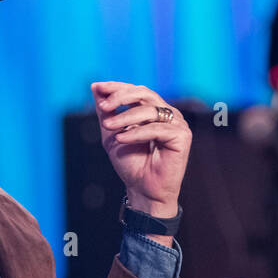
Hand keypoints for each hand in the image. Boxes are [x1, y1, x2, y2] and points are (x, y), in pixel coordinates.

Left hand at [91, 80, 190, 216]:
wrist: (142, 190)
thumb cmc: (130, 164)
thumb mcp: (112, 133)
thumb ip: (106, 111)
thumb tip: (96, 87)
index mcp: (153, 111)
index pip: (136, 91)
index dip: (117, 87)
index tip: (98, 87)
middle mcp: (167, 114)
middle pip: (145, 93)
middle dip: (121, 97)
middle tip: (103, 107)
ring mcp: (176, 124)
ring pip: (149, 110)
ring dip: (125, 116)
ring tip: (108, 126)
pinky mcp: (182, 136)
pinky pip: (156, 128)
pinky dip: (136, 132)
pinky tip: (122, 138)